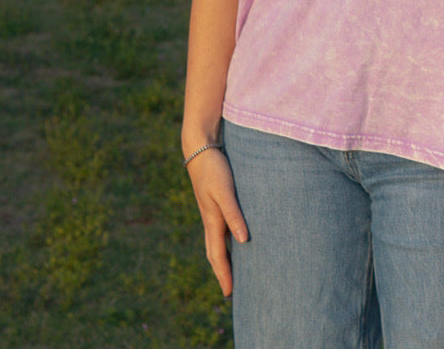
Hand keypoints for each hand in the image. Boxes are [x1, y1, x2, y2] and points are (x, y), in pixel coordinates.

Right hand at [186, 148, 248, 296]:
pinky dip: (227, 240)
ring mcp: (212, 211)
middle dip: (223, 272)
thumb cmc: (214, 169)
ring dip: (224, 258)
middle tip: (231, 290)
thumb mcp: (225, 191)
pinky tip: (236, 239)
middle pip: (216, 253)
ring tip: (234, 270)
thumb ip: (234, 214)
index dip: (224, 275)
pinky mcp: (215, 202)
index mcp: (212, 221)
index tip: (229, 294)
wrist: (200, 149)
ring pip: (218, 242)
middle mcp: (211, 220)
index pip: (218, 256)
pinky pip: (221, 228)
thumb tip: (243, 241)